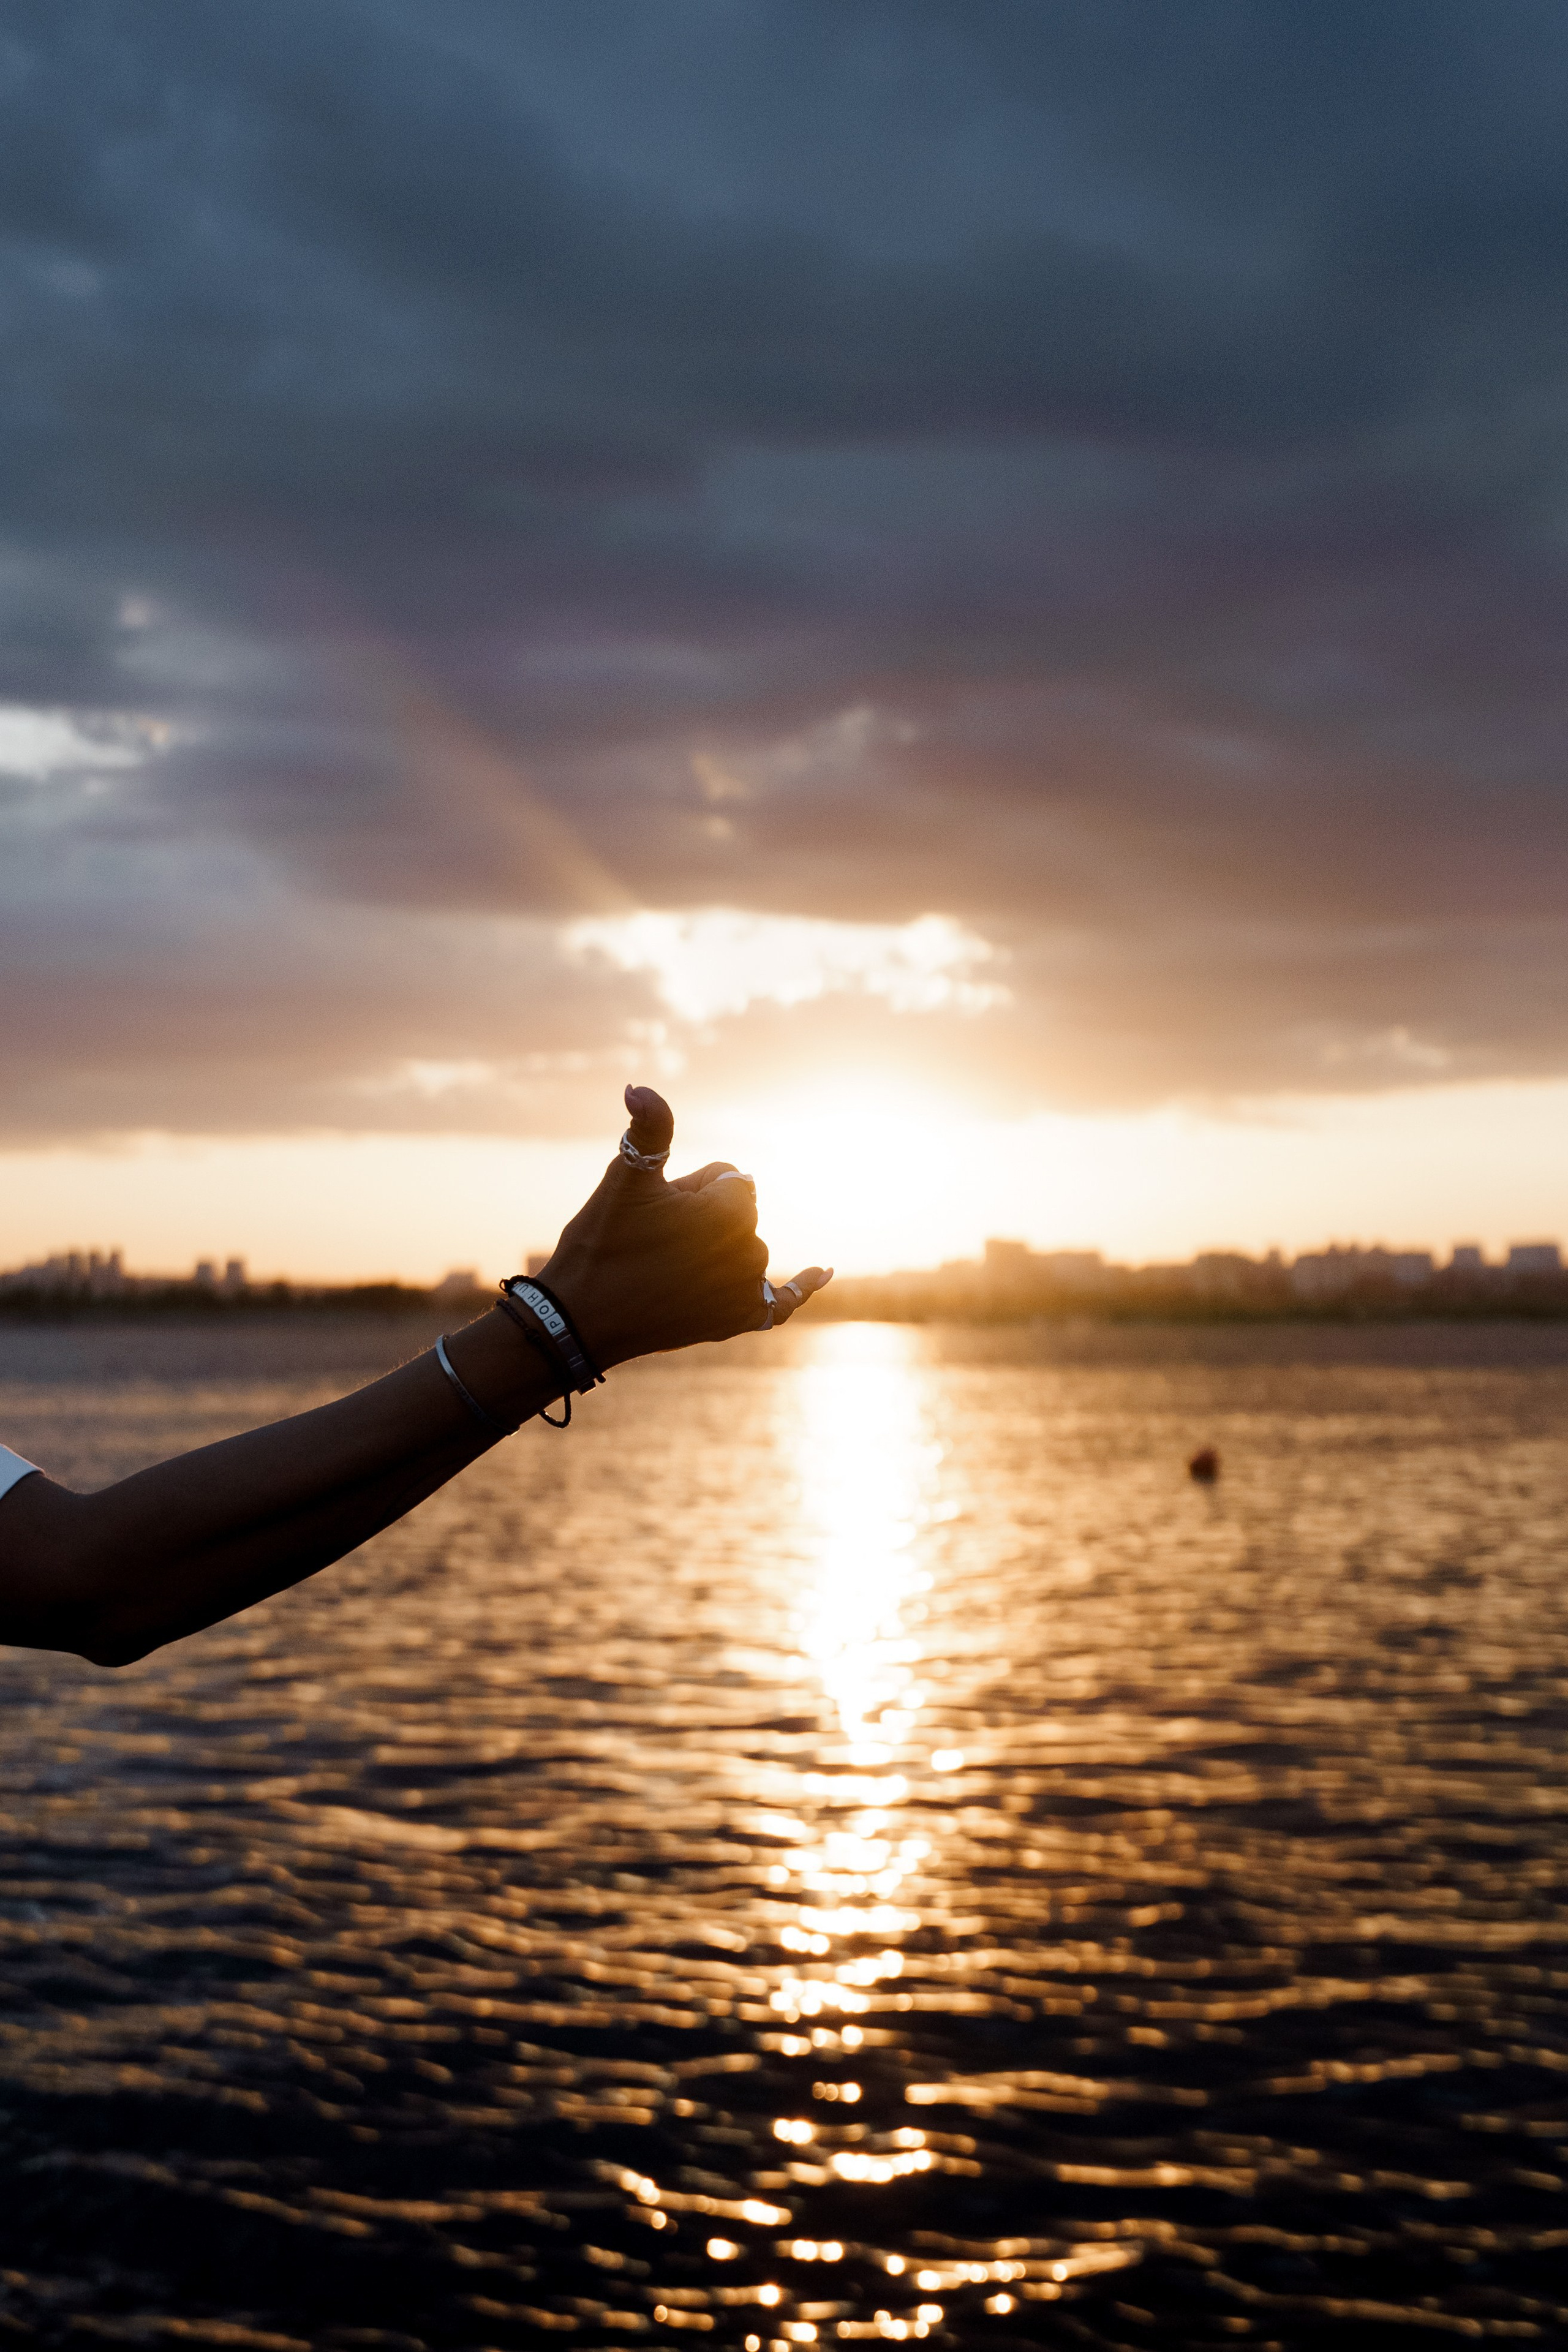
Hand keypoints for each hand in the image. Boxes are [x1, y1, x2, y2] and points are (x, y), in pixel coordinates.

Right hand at [539, 1086, 832, 1369]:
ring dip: (718, 1251)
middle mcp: (750, 1250)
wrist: (583, 1320)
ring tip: (668, 1269)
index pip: (730, 1180)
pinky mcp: (740, 1319)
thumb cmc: (601, 1243)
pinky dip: (803, 1286)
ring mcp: (747, 1289)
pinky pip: (782, 1300)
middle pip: (738, 1215)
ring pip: (744, 1249)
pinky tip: (823, 1272)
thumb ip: (649, 1128)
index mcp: (730, 1211)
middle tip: (656, 1243)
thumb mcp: (625, 1178)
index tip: (659, 1212)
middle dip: (704, 1221)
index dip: (691, 1190)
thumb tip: (639, 1087)